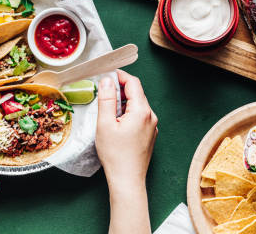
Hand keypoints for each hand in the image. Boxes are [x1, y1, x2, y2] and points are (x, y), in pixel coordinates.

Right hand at [96, 69, 157, 187]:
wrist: (127, 180)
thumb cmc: (115, 154)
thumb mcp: (105, 124)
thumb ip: (107, 99)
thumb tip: (107, 80)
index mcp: (141, 111)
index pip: (133, 83)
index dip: (120, 76)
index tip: (106, 75)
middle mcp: (151, 116)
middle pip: (136, 93)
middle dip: (120, 89)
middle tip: (103, 92)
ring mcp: (152, 126)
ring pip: (138, 105)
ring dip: (123, 102)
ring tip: (108, 111)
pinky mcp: (150, 135)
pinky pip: (140, 116)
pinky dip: (128, 113)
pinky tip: (116, 123)